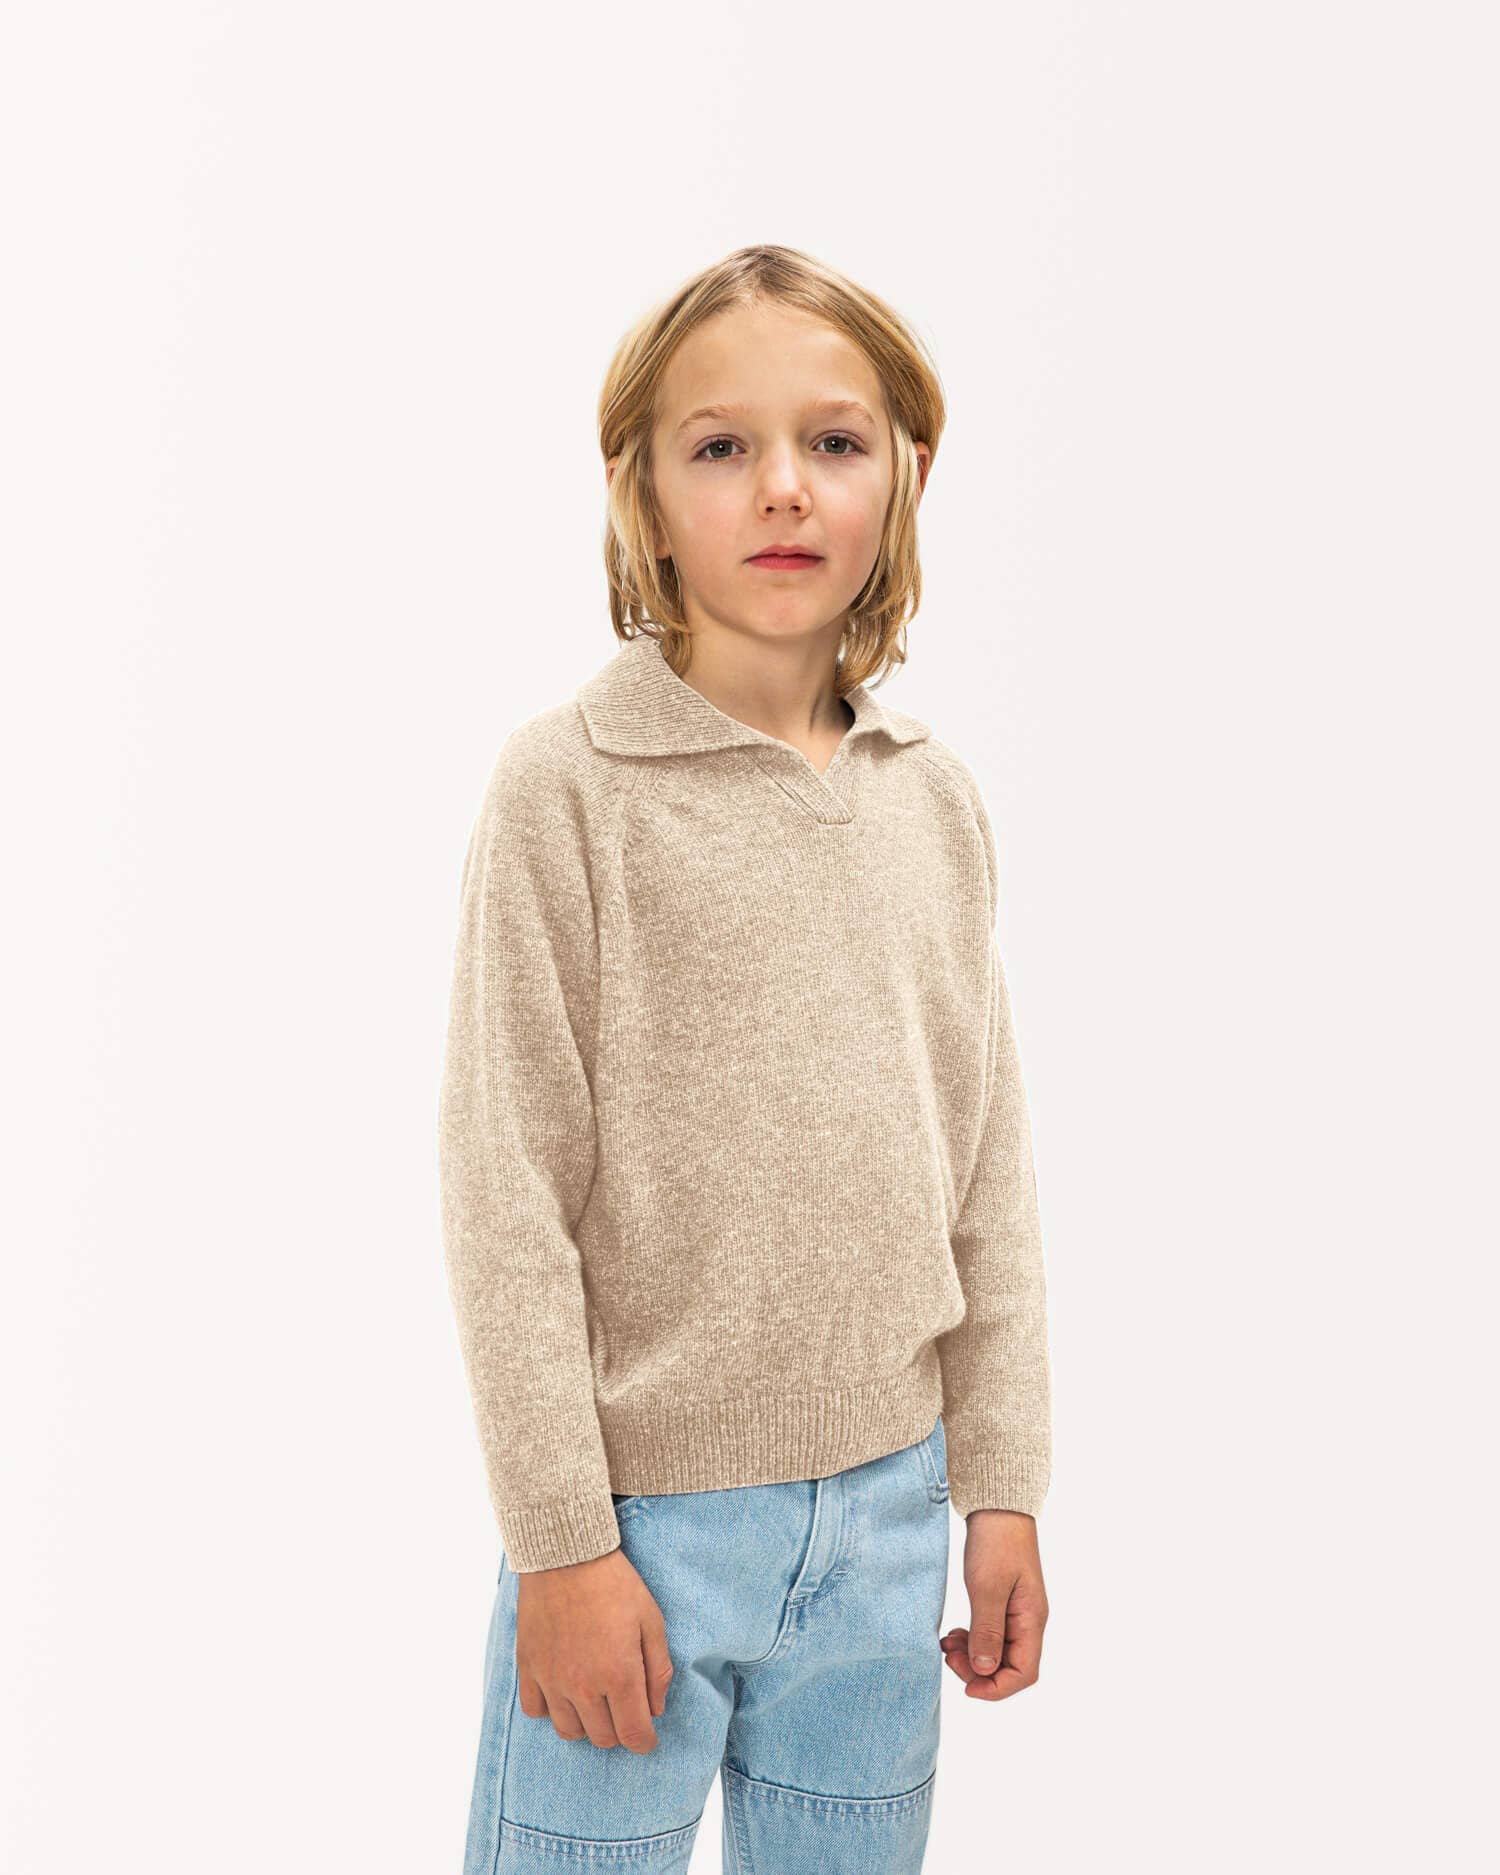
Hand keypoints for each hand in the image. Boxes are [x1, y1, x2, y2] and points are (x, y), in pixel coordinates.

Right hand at [515, 1546, 673, 1750]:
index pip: (634, 1736)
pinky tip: (563, 1688)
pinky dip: (550, 1708)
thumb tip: (656, 1709)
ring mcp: (551, 1679)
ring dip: (586, 1722)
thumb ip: (658, 1670)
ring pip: (569, 1731)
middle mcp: (583, 1686)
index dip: (645, 1741)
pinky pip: (535, 1710)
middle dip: (618, 1729)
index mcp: (620, 1675)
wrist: (566, 1554)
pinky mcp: (528, 1667)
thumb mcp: (651, 1619)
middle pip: (603, 1738)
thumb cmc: (614, 1583)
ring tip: (594, 1698)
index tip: (647, 1735)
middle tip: (623, 1705)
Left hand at [940, 1509, 1048, 1700]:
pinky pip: (989, 1635)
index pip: (1023, 1673)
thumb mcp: (987, 1587)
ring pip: (997, 1653)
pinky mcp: (1001, 1603)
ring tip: (947, 1645)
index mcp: (1032, 1620)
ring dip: (972, 1657)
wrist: (997, 1507)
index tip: (966, 1686)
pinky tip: (954, 1634)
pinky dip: (971, 1640)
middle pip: (1010, 1667)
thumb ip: (987, 1631)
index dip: (996, 1688)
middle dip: (978, 1671)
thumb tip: (984, 1671)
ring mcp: (1015, 1613)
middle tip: (949, 1656)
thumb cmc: (996, 1543)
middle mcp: (1028, 1621)